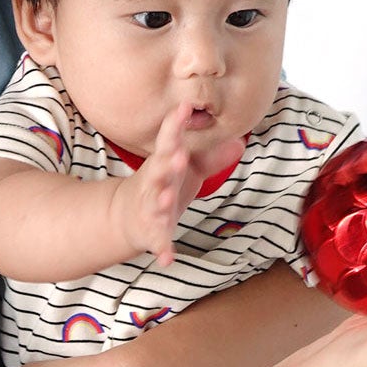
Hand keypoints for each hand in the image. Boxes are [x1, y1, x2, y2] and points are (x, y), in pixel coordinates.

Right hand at [111, 105, 243, 265]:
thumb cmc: (164, 184)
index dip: (175, 125)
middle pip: (160, 171)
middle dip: (168, 164)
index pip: (169, 140)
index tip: (184, 107)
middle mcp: (155, 182)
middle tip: (179, 154)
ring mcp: (150, 207)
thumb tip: (240, 141)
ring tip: (168, 201)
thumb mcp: (188, 168)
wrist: (126, 215)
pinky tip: (167, 259)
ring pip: (155, 204)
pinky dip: (162, 249)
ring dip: (161, 202)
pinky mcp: (150, 232)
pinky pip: (157, 241)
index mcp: (164, 162)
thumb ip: (212, 157)